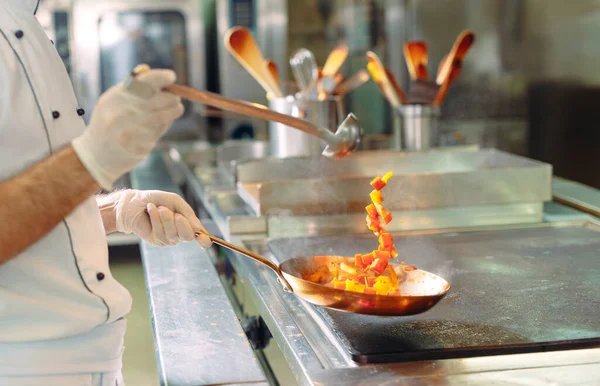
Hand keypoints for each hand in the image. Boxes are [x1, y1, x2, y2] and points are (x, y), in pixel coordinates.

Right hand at [72, 65, 183, 189]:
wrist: (96, 153)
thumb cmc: (109, 121)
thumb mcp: (113, 99)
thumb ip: (132, 85)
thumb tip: (152, 72)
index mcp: (117, 96)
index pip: (145, 81)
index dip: (162, 77)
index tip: (171, 77)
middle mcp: (123, 112)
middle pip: (161, 99)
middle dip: (172, 97)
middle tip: (175, 98)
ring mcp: (132, 131)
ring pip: (165, 116)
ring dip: (174, 111)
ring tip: (173, 109)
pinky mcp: (139, 146)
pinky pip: (159, 131)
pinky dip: (163, 126)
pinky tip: (158, 125)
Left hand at [113, 189, 211, 247]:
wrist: (135, 201)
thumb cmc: (157, 199)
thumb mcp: (175, 201)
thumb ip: (188, 213)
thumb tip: (198, 229)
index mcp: (187, 224)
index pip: (200, 236)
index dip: (204, 240)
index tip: (204, 240)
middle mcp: (179, 233)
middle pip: (188, 236)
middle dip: (182, 224)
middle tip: (175, 214)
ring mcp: (168, 238)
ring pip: (173, 233)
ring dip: (165, 217)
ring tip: (158, 207)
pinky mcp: (156, 240)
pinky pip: (160, 232)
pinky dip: (156, 218)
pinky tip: (151, 210)